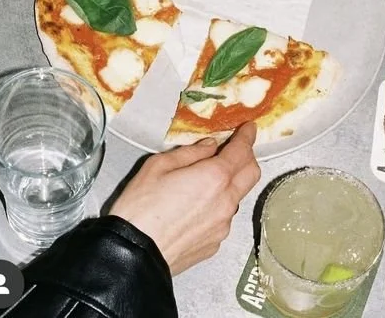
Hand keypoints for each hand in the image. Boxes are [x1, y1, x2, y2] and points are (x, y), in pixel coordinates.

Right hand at [110, 124, 260, 274]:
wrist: (133, 256)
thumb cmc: (140, 208)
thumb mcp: (158, 165)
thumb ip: (190, 152)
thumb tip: (210, 146)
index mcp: (215, 177)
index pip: (242, 150)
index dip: (247, 136)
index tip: (249, 128)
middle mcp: (226, 201)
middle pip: (252, 173)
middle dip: (246, 157)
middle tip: (232, 150)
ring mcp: (223, 226)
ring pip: (238, 197)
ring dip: (231, 184)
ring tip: (206, 182)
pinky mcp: (214, 244)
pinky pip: (224, 218)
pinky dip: (218, 207)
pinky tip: (196, 208)